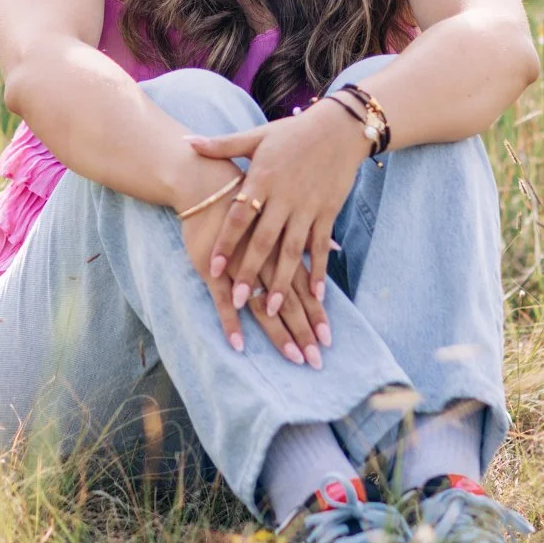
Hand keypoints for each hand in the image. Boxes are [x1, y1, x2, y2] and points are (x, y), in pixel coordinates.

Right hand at [177, 174, 319, 365]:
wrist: (208, 181)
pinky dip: (230, 324)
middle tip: (317, 361)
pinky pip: (221, 301)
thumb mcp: (287, 207)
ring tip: (294, 358)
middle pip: (289, 303)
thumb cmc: (251, 193)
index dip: (315, 314)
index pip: (303, 289)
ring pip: (262, 306)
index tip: (327, 339)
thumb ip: (310, 230)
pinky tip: (239, 346)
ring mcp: (240, 267)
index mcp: (283, 249)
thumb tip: (336, 247)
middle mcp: (266, 261)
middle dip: (304, 332)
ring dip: (279, 334)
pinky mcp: (213, 268)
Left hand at [185, 95, 370, 336]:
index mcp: (262, 178)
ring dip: (283, 281)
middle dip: (250, 272)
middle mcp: (284, 197)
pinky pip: (321, 246)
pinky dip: (320, 271)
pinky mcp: (328, 212)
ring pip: (292, 250)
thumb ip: (222, 146)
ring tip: (272, 309)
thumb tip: (188, 144)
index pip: (239, 216)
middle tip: (237, 301)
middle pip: (264, 240)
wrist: (338, 128)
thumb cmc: (292, 132)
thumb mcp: (256, 136)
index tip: (212, 269)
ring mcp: (308, 207)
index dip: (226, 243)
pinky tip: (316, 296)